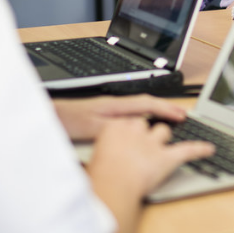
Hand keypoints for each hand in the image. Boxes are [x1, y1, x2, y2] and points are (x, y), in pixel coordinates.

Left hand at [54, 95, 189, 141]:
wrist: (51, 117)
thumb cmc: (69, 120)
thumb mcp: (94, 127)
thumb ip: (116, 127)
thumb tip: (136, 129)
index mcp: (116, 105)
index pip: (147, 104)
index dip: (166, 109)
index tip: (181, 114)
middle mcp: (115, 105)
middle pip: (147, 103)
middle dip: (166, 108)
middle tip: (182, 115)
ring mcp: (111, 110)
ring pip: (140, 109)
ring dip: (156, 112)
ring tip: (169, 119)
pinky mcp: (105, 116)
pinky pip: (132, 115)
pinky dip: (144, 118)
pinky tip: (144, 126)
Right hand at [89, 117, 214, 195]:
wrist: (111, 185)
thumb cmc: (99, 175)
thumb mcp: (91, 156)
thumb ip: (102, 150)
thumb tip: (103, 156)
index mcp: (115, 126)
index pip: (127, 120)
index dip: (130, 131)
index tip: (128, 137)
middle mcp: (136, 130)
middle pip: (146, 123)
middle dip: (146, 132)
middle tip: (141, 146)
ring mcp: (153, 142)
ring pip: (164, 131)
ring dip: (164, 136)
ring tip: (163, 144)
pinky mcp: (168, 157)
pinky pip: (188, 149)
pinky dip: (200, 149)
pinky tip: (208, 149)